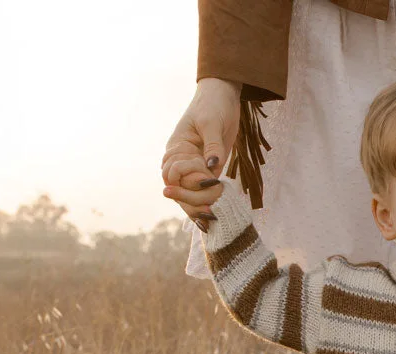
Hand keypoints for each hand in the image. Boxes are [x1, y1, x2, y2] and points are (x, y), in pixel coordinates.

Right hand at [161, 78, 241, 230]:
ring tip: (213, 215)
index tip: (207, 180)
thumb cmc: (213, 104)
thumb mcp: (212, 123)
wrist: (223, 96)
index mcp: (177, 147)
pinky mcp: (210, 169)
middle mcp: (182, 159)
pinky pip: (204, 190)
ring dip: (198, 205)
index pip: (171, 174)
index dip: (186, 182)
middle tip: (210, 211)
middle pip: (177, 188)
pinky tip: (214, 214)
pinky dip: (207, 202)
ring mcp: (195, 165)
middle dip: (191, 201)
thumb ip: (212, 146)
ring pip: (188, 193)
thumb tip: (211, 169)